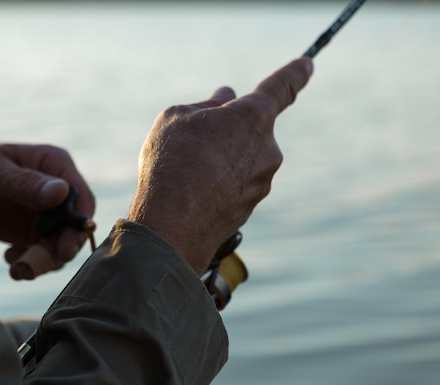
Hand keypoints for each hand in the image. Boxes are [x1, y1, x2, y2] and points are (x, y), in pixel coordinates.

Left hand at [0, 142, 94, 279]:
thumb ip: (26, 184)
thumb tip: (61, 192)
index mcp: (55, 165)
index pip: (81, 198)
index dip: (78, 226)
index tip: (65, 249)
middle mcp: (56, 190)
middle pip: (72, 228)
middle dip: (55, 251)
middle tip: (30, 267)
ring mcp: (45, 213)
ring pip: (58, 245)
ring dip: (41, 262)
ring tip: (17, 269)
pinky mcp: (32, 231)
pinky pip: (42, 253)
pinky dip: (29, 262)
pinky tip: (10, 259)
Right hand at [129, 58, 313, 273]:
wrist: (172, 225)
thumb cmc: (172, 162)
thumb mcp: (176, 117)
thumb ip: (206, 105)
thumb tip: (225, 100)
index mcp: (253, 116)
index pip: (281, 87)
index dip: (294, 73)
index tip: (307, 65)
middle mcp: (267, 149)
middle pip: (249, 129)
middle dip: (227, 130)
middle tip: (192, 140)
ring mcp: (261, 182)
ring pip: (241, 160)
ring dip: (219, 160)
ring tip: (185, 171)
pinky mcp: (250, 207)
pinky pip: (234, 185)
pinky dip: (217, 184)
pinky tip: (191, 192)